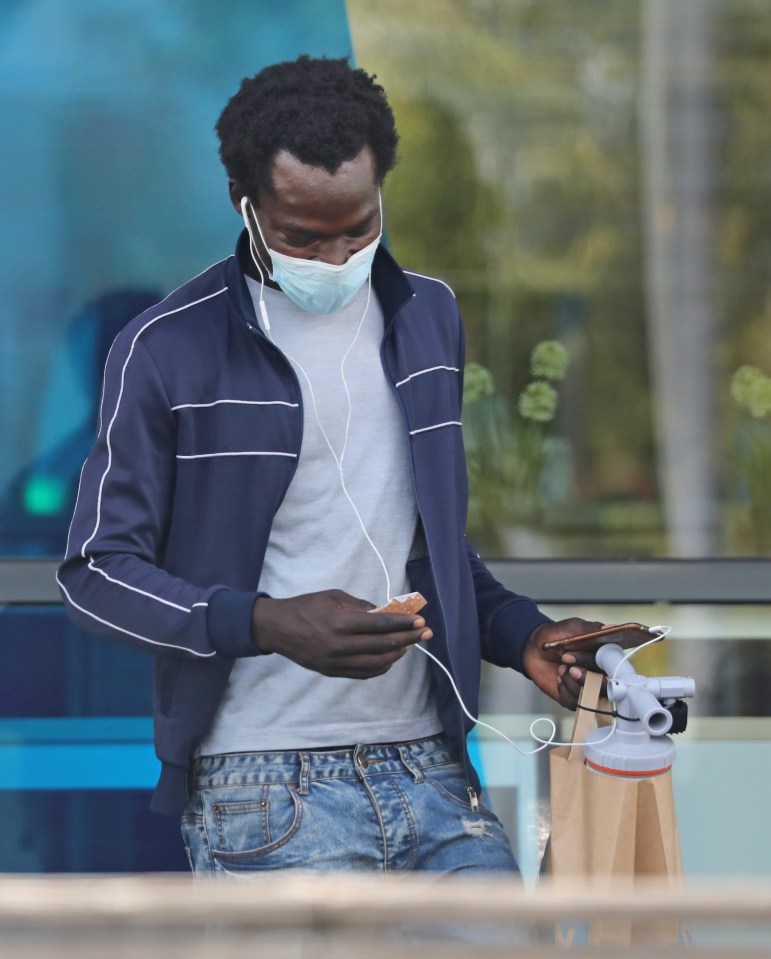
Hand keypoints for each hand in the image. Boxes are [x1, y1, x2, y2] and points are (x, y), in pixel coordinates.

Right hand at [251, 589, 432, 678]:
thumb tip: (386, 612)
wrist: (278, 628)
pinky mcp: (333, 672)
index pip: (380, 625)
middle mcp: (341, 646)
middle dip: (409, 638)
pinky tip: (391, 658)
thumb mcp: (334, 597)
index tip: (420, 621)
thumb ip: (361, 605)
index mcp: (341, 623)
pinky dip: (382, 667)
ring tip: (410, 644)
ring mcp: (337, 663)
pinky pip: (364, 673)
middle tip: (425, 633)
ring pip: (377, 664)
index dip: (403, 623)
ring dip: (398, 654)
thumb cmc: (306, 607)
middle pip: (383, 646)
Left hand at [523, 618, 653, 707]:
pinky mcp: (574, 697)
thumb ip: (591, 630)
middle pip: (605, 685)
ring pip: (589, 696)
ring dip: (572, 683)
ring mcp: (586, 687)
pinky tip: (559, 679)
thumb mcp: (573, 627)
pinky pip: (575, 703)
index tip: (592, 658)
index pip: (615, 666)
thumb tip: (609, 628)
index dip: (604, 665)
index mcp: (604, 656)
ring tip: (561, 669)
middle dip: (585, 676)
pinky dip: (565, 691)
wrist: (533, 647)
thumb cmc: (555, 636)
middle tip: (568, 664)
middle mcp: (599, 673)